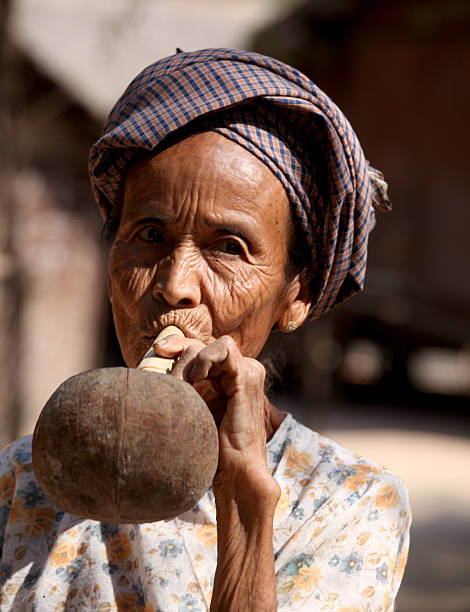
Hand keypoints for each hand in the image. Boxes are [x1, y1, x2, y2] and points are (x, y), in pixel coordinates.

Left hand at [153, 334, 279, 504]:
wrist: (236, 471)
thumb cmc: (213, 448)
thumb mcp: (193, 409)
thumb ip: (184, 387)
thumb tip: (158, 368)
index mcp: (228, 377)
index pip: (199, 347)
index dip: (177, 344)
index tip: (158, 351)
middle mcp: (240, 370)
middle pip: (201, 345)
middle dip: (180, 360)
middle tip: (173, 385)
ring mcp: (247, 371)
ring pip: (210, 346)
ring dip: (191, 363)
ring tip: (186, 388)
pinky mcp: (247, 376)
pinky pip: (224, 349)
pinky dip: (205, 359)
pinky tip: (197, 381)